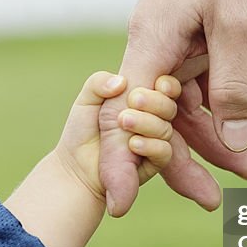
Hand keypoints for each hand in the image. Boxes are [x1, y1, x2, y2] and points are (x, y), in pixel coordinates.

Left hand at [5, 72, 180, 246]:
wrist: (76, 166)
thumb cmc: (82, 131)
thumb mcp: (86, 100)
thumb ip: (99, 82)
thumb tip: (122, 80)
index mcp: (142, 100)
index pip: (166, 87)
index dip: (166, 84)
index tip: (158, 83)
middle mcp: (153, 119)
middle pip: (169, 106)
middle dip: (154, 101)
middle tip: (133, 100)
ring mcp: (155, 141)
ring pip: (166, 128)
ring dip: (147, 122)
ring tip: (123, 121)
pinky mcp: (154, 163)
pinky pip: (164, 152)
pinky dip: (151, 145)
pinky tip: (132, 144)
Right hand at [99, 0, 246, 215]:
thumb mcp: (244, 24)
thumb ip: (235, 86)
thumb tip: (230, 142)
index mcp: (151, 40)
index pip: (126, 116)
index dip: (122, 163)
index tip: (122, 204)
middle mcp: (154, 42)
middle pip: (156, 116)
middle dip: (181, 159)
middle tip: (211, 201)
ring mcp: (174, 37)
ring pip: (184, 102)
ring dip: (216, 133)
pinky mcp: (195, 32)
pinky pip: (204, 80)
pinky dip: (227, 102)